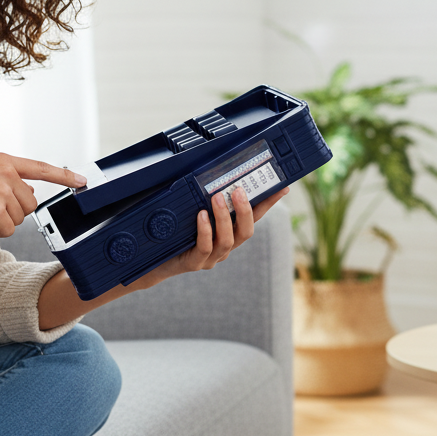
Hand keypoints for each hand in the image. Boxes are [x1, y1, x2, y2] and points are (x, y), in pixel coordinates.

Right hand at [0, 153, 86, 236]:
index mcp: (4, 160)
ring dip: (1, 222)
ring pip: (20, 219)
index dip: (64, 176)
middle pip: (30, 204)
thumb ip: (7, 180)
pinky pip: (8, 230)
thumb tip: (30, 194)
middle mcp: (7, 172)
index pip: (41, 168)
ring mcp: (3, 190)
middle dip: (12, 212)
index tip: (83, 181)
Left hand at [125, 185, 290, 291]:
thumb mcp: (193, 214)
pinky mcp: (195, 263)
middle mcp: (224, 247)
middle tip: (239, 190)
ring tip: (216, 197)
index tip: (281, 188)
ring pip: (227, 239)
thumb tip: (211, 172)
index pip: (255, 218)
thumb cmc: (176, 234)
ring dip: (224, 216)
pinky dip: (205, 231)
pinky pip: (205, 247)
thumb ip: (206, 199)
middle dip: (245, 210)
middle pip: (246, 231)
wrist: (155, 261)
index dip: (268, 204)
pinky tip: (201, 216)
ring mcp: (211, 257)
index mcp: (229, 234)